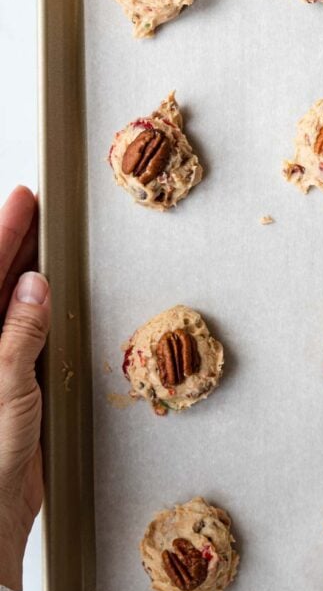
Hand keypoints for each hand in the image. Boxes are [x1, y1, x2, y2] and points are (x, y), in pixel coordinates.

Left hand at [0, 187, 49, 590]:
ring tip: (42, 239)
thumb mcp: (5, 388)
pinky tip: (49, 296)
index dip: (3, 234)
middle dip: (12, 245)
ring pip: (8, 306)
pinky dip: (39, 311)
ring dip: (25, 273)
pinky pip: (27, 335)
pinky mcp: (12, 385)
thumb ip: (18, 333)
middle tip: (32, 209)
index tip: (22, 202)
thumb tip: (32, 285)